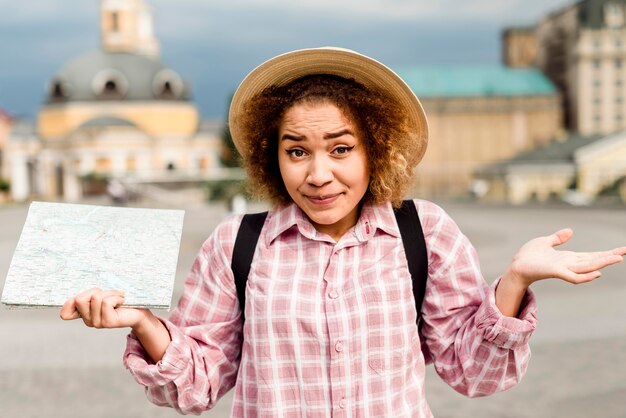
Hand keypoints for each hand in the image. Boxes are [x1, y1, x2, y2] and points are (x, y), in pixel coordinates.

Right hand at [60, 288, 148, 328]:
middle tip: (108, 294)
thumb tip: (73, 298)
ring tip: (118, 298)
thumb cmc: (120, 301)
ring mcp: (97, 323)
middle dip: (96, 291)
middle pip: (80, 299)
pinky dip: (116, 297)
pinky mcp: (107, 322)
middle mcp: (88, 321)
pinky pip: (106, 302)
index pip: (65, 313)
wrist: (139, 311)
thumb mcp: (102, 296)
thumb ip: (88, 296)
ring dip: (110, 293)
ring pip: (95, 298)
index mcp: (84, 315)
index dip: (70, 302)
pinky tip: (122, 302)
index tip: (90, 296)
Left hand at [507, 228, 625, 287]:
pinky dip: (585, 276)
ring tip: (618, 258)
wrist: (516, 265)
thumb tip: (571, 231)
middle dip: (610, 257)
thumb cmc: (528, 256)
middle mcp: (569, 264)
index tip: (621, 250)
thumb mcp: (545, 242)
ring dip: (602, 263)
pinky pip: (573, 277)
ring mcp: (564, 268)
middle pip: (594, 260)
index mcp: (568, 257)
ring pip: (588, 267)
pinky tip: (597, 273)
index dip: (605, 253)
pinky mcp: (556, 272)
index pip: (591, 255)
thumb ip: (558, 238)